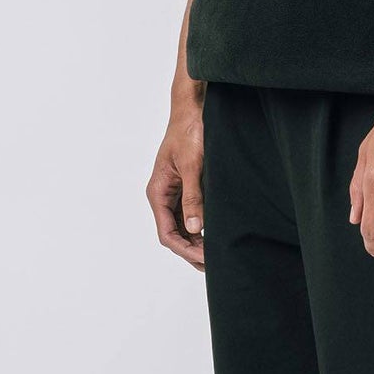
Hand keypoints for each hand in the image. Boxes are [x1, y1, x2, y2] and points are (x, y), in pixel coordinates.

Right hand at [149, 97, 205, 270]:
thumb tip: (196, 229)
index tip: (204, 259)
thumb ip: (194, 198)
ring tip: (215, 256)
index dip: (185, 250)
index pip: (167, 233)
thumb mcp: (193, 166)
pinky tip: (214, 236)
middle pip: (174, 234)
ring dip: (197, 243)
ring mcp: (174, 193)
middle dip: (192, 251)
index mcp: (158, 192)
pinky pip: (190, 215)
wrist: (193, 109)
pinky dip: (201, 229)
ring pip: (182, 227)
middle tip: (214, 264)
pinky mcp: (186, 187)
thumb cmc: (189, 132)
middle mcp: (163, 195)